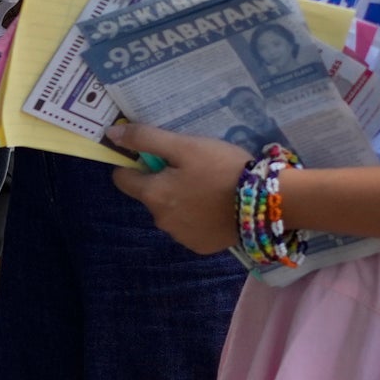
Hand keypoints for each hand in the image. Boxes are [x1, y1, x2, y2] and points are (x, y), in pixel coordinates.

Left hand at [111, 118, 249, 254]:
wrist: (267, 203)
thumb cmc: (223, 169)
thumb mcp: (185, 146)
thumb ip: (146, 139)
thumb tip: (112, 134)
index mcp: (152, 195)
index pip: (123, 179)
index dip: (135, 164)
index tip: (157, 156)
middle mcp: (160, 220)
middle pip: (150, 195)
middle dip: (163, 182)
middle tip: (193, 168)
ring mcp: (180, 236)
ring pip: (170, 212)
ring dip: (181, 200)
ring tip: (208, 187)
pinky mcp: (200, 246)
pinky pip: (190, 227)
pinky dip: (197, 217)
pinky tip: (217, 206)